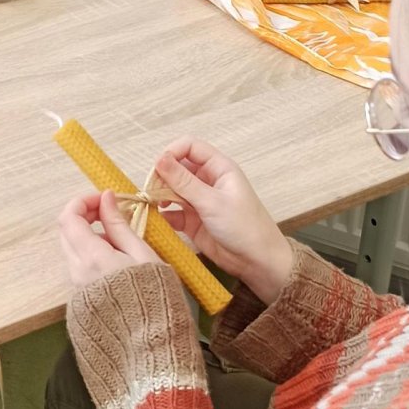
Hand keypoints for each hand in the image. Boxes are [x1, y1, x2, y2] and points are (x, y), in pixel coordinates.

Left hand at [58, 189, 161, 288]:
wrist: (149, 341)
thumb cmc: (154, 294)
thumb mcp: (141, 254)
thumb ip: (119, 224)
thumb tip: (106, 198)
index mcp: (92, 257)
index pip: (69, 218)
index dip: (83, 201)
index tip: (105, 198)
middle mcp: (77, 271)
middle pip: (66, 231)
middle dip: (84, 215)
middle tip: (110, 212)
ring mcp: (76, 285)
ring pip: (72, 249)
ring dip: (89, 235)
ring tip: (120, 239)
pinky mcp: (81, 297)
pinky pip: (79, 266)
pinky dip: (91, 253)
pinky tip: (116, 259)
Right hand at [152, 137, 291, 305]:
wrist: (257, 262)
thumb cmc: (244, 227)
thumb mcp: (212, 201)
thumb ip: (183, 181)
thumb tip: (160, 159)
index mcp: (219, 168)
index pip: (190, 147)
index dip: (172, 153)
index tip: (158, 168)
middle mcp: (208, 181)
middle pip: (177, 168)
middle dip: (162, 177)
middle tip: (151, 192)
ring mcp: (200, 201)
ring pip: (172, 190)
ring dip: (160, 196)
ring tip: (154, 206)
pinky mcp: (193, 221)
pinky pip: (173, 212)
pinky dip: (164, 215)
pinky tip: (159, 220)